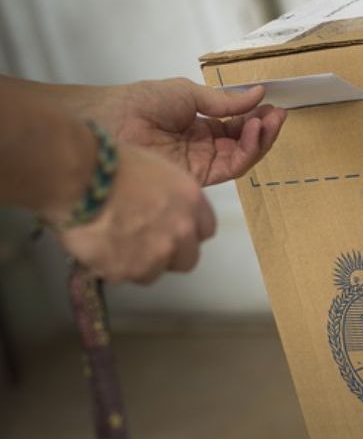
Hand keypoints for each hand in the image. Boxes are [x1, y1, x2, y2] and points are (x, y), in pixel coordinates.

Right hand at [56, 144, 215, 283]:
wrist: (80, 176)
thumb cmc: (112, 162)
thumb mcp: (157, 171)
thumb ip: (170, 198)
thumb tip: (162, 210)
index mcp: (192, 201)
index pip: (205, 230)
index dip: (187, 232)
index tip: (170, 229)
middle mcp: (181, 231)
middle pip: (187, 259)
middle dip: (170, 255)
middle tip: (144, 244)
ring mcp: (157, 254)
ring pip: (154, 272)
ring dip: (138, 264)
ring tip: (113, 245)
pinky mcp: (128, 271)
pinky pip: (122, 276)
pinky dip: (110, 267)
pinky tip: (97, 248)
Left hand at [81, 78, 285, 185]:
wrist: (112, 120)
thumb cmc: (139, 101)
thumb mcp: (188, 93)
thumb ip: (224, 100)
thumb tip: (257, 94)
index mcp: (199, 125)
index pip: (236, 125)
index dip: (256, 117)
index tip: (272, 105)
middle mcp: (202, 146)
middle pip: (243, 142)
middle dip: (264, 129)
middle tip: (278, 115)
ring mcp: (201, 162)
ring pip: (242, 156)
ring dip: (259, 139)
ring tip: (267, 122)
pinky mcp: (198, 177)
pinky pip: (231, 167)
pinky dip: (247, 151)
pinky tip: (252, 132)